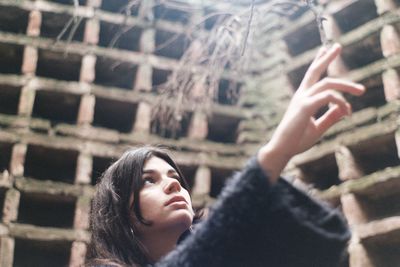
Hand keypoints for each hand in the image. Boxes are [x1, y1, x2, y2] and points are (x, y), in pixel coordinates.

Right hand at [258, 43, 364, 182]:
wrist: (282, 149)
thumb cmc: (297, 140)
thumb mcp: (318, 127)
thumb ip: (330, 117)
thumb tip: (344, 109)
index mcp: (302, 98)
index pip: (312, 76)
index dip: (319, 61)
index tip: (325, 49)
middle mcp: (301, 95)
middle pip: (314, 71)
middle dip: (326, 58)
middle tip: (338, 46)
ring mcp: (302, 100)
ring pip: (327, 83)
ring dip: (346, 85)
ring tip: (360, 90)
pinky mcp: (304, 107)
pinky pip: (327, 97)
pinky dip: (340, 101)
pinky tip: (347, 110)